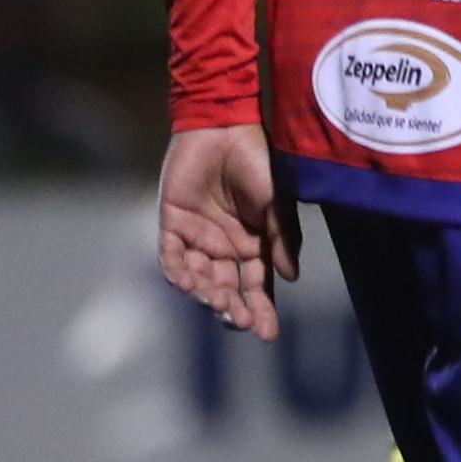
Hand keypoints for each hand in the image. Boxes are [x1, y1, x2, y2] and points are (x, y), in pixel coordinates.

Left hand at [156, 124, 291, 337]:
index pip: (257, 285)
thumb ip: (282, 239)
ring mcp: (197, 237)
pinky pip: (171, 257)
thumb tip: (288, 278)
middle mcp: (225, 246)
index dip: (261, 310)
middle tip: (237, 319)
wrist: (224, 127)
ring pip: (199, 278)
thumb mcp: (278, 202)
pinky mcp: (172, 223)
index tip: (267, 334)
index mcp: (254, 243)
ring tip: (216, 300)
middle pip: (227, 288)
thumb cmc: (259, 161)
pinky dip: (178, 272)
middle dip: (232, 308)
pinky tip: (188, 282)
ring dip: (206, 293)